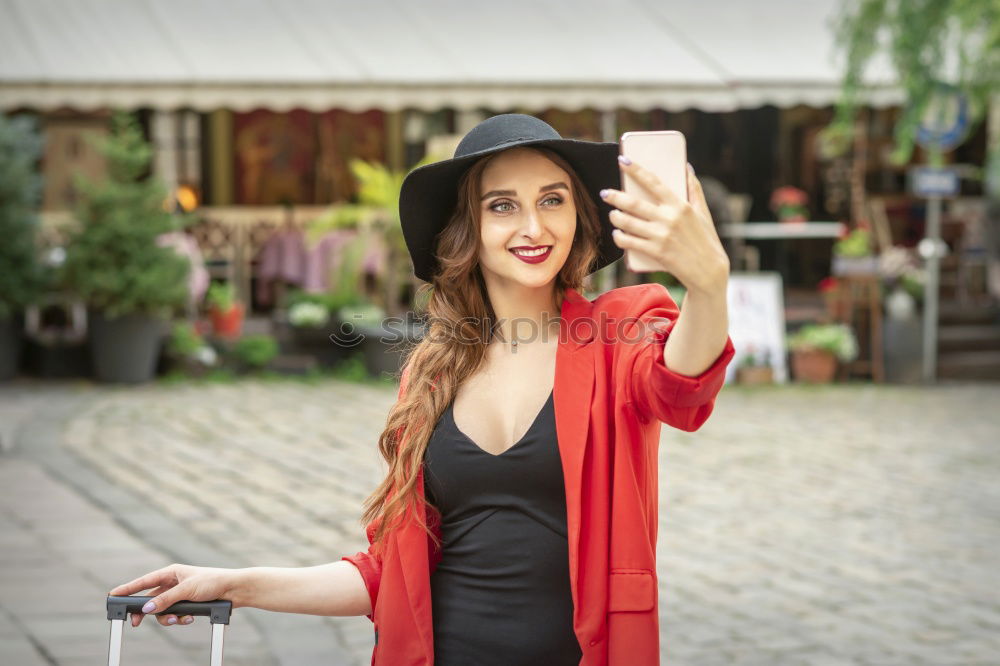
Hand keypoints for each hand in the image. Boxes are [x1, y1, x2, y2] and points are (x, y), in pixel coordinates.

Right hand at [108, 563, 238, 627]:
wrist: (234, 590)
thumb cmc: (213, 582)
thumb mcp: (187, 591)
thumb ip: (166, 600)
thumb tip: (146, 608)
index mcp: (171, 572)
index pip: (144, 581)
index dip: (128, 588)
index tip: (113, 595)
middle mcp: (173, 582)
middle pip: (150, 599)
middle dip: (146, 611)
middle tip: (135, 622)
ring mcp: (180, 594)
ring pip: (162, 609)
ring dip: (167, 618)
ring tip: (177, 620)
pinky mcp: (187, 604)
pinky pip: (175, 614)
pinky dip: (179, 619)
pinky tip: (189, 619)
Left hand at [601, 159, 729, 293]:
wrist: (709, 272)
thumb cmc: (706, 240)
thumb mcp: (703, 212)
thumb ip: (694, 189)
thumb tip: (686, 167)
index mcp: (680, 205)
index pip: (654, 182)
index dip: (636, 170)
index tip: (623, 161)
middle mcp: (669, 219)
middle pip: (634, 203)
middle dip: (615, 196)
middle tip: (605, 193)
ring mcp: (661, 236)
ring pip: (628, 222)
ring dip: (615, 217)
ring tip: (612, 214)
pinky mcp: (656, 252)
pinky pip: (629, 242)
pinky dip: (619, 237)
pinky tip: (616, 234)